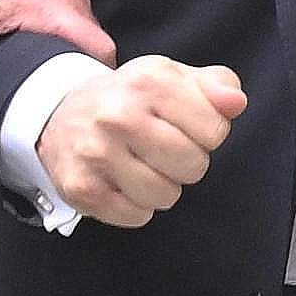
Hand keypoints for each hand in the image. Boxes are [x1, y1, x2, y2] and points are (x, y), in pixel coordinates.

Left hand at [0, 0, 114, 138]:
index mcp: (50, 2)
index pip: (99, 49)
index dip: (96, 81)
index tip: (82, 106)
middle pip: (96, 42)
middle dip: (84, 71)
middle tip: (63, 103)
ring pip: (87, 28)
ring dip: (76, 53)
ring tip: (55, 82)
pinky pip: (76, 14)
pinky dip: (67, 36)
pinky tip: (47, 55)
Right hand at [36, 57, 245, 225]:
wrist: (60, 114)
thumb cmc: (129, 100)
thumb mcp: (172, 79)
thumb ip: (214, 86)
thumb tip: (235, 102)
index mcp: (150, 82)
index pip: (214, 130)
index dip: (207, 135)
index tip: (186, 129)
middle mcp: (120, 115)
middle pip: (192, 166)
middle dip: (186, 164)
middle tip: (164, 152)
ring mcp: (97, 152)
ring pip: (165, 195)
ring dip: (162, 189)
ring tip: (143, 168)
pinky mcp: (81, 186)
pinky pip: (135, 215)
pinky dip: (136, 207)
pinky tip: (123, 184)